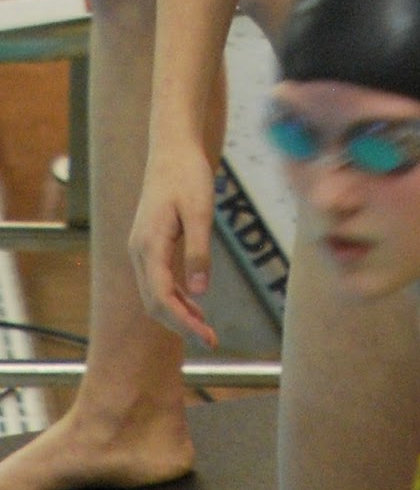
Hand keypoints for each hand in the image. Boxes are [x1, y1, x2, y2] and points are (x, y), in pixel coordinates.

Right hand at [129, 142, 218, 348]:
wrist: (172, 149)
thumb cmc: (188, 175)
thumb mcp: (201, 211)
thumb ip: (199, 250)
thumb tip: (200, 291)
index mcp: (149, 244)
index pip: (161, 296)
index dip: (183, 321)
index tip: (207, 337)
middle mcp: (139, 250)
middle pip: (154, 301)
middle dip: (180, 324)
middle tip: (211, 340)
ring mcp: (142, 248)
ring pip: (154, 293)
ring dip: (178, 314)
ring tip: (206, 329)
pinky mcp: (150, 244)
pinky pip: (158, 280)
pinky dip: (175, 298)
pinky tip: (195, 305)